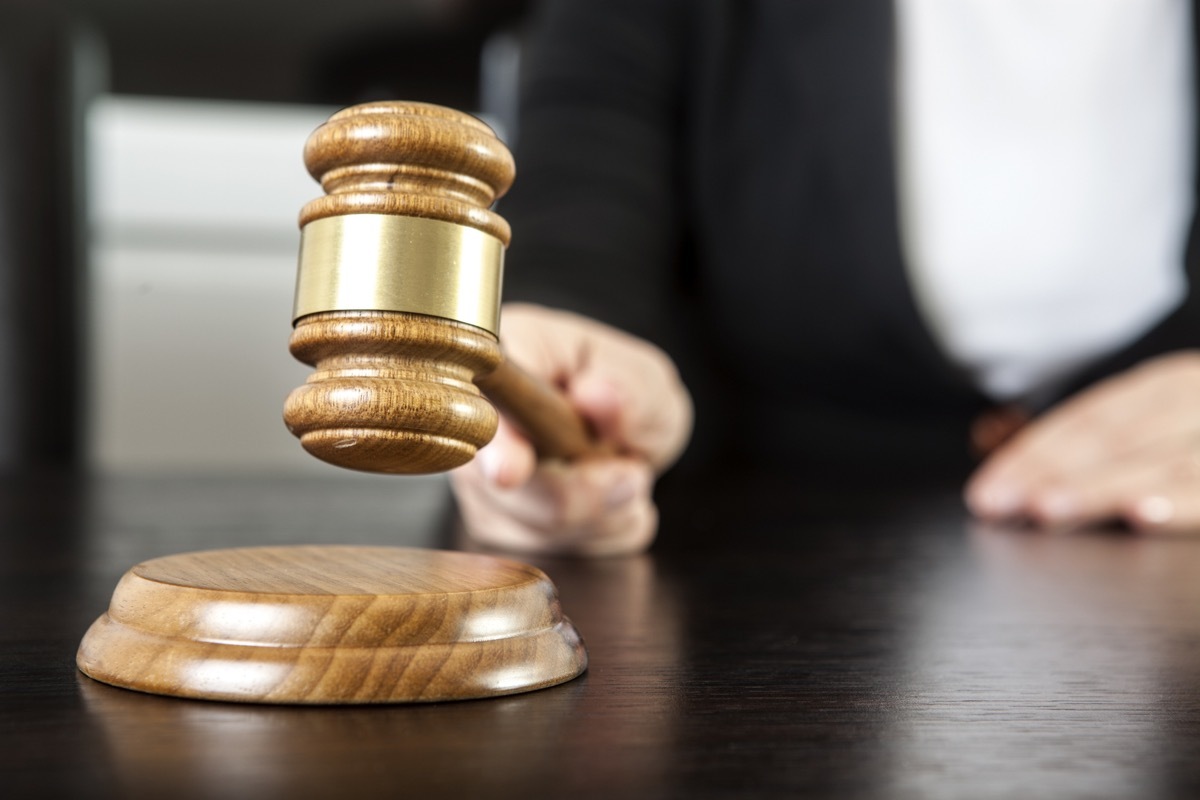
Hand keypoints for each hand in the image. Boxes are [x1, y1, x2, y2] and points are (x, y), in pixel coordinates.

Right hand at [450, 304, 692, 555]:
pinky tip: (608, 499)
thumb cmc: (620, 389)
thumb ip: (632, 387)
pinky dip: (606, 532)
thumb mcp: (645, 376)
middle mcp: (478, 425)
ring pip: (544, 531)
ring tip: (618, 471)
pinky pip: (568, 553)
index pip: (483, 403)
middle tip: (629, 470)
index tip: (511, 470)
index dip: (498, 443)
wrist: (619, 430)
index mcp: (510, 356)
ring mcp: (482, 485)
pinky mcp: (503, 531)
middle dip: (589, 489)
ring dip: (606, 510)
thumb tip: (597, 396)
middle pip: (512, 491)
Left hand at [965, 351, 1199, 532]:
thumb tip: (1026, 484)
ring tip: (1045, 508)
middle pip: (1111, 439)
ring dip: (1095, 488)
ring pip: (1156, 462)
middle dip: (1049, 473)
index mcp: (1165, 387)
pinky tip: (1141, 514)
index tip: (985, 493)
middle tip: (1000, 502)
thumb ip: (1116, 445)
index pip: (1084, 421)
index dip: (1029, 455)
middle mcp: (1190, 400)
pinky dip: (1179, 503)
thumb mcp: (1170, 425)